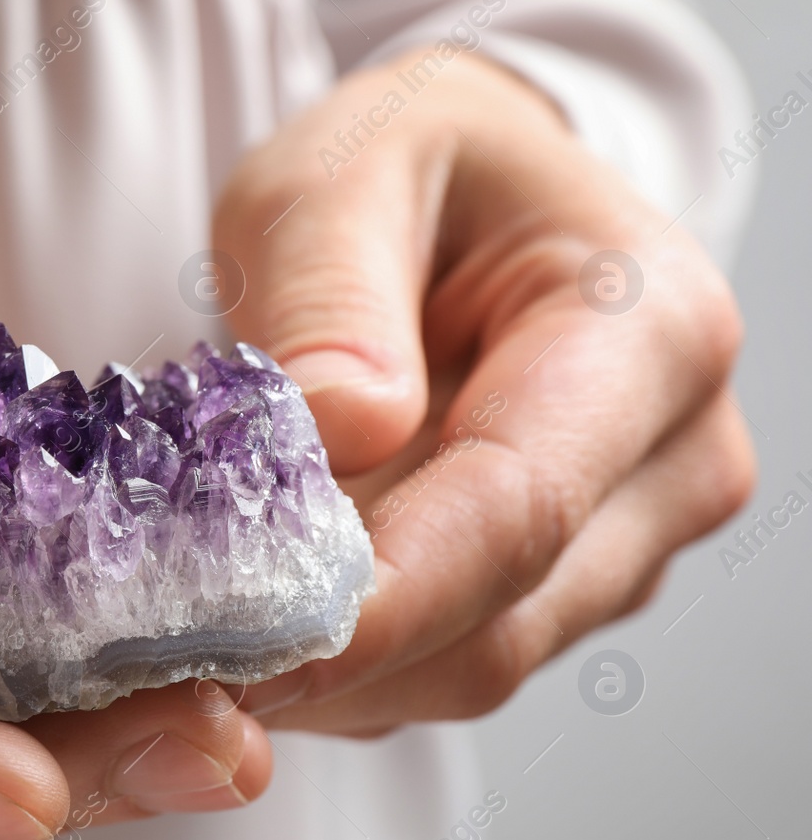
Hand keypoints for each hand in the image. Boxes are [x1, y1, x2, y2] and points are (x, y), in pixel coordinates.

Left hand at [214, 49, 754, 734]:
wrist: (465, 201)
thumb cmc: (405, 169)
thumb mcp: (340, 171)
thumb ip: (332, 288)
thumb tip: (342, 426)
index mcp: (646, 333)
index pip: (516, 507)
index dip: (379, 598)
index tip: (245, 646)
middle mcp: (671, 459)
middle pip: (497, 620)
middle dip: (330, 651)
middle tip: (168, 647)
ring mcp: (629, 542)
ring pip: (469, 667)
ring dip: (329, 670)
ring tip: (197, 619)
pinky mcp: (564, 591)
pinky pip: (446, 667)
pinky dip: (345, 666)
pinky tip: (258, 613)